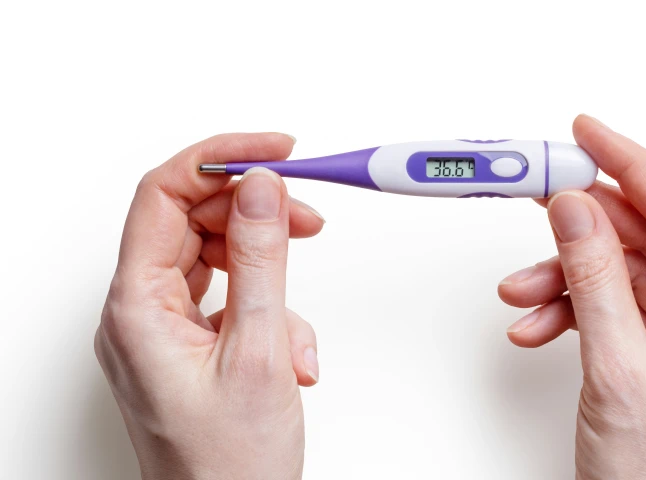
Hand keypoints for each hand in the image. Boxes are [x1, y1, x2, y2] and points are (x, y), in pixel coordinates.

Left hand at [95, 134, 324, 479]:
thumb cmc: (228, 465)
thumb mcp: (257, 352)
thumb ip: (260, 260)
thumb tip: (260, 189)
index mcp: (137, 307)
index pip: (163, 195)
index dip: (220, 161)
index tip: (275, 151)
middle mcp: (141, 312)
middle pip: (191, 222)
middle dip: (254, 214)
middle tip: (306, 214)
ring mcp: (164, 330)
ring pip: (214, 259)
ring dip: (268, 271)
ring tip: (297, 314)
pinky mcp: (190, 345)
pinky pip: (227, 298)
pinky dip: (267, 309)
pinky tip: (291, 348)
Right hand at [498, 116, 645, 478]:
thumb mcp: (616, 370)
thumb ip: (593, 279)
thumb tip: (574, 208)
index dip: (632, 166)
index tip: (588, 132)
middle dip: (583, 228)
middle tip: (538, 192)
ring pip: (621, 274)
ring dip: (564, 277)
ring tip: (520, 291)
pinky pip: (611, 307)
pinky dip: (569, 309)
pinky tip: (536, 323)